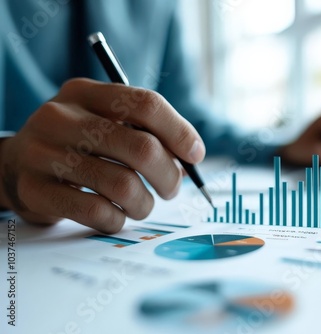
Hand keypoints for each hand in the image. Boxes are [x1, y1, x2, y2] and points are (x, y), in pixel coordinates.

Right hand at [0, 78, 204, 232]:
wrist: (14, 164)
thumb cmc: (77, 144)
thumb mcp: (104, 124)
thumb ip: (144, 133)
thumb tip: (190, 159)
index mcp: (85, 93)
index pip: (145, 104)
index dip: (179, 132)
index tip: (195, 155)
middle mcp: (61, 117)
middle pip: (140, 147)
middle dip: (169, 175)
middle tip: (172, 188)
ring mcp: (43, 153)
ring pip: (122, 185)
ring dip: (144, 203)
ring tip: (142, 205)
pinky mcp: (35, 190)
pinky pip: (96, 212)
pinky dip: (117, 220)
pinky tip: (116, 216)